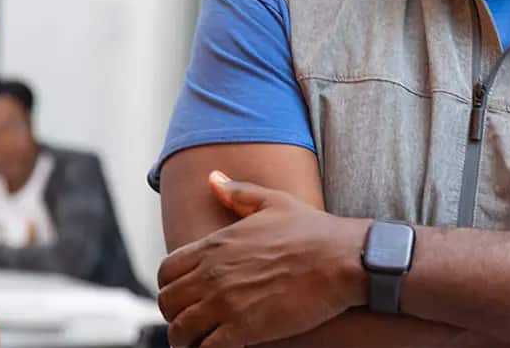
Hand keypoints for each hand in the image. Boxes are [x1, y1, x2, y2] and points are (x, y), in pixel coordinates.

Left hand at [157, 171, 369, 347]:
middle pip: (167, 303)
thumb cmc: (314, 231)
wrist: (343, 259)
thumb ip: (237, 193)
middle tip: (190, 322)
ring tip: (199, 342)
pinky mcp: (244, 328)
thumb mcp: (273, 201)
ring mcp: (226, 302)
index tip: (184, 295)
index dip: (170, 286)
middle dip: (175, 314)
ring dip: (186, 339)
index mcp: (216, 244)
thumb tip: (212, 178)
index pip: (166, 271)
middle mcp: (213, 273)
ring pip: (181, 330)